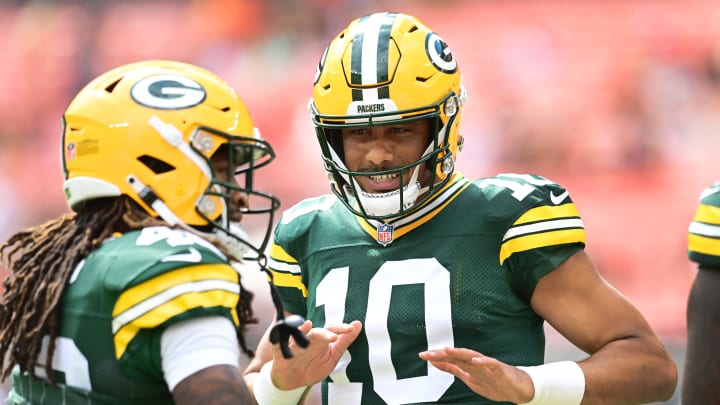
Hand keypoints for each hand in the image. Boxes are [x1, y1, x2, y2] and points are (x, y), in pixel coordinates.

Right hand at [270, 320, 361, 389]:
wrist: (292, 382)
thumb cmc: (312, 367)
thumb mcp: (332, 357)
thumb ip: (344, 342)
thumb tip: (357, 324)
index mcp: (321, 340)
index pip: (331, 330)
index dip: (341, 328)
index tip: (351, 328)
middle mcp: (307, 340)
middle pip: (316, 332)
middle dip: (324, 333)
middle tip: (333, 337)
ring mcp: (294, 346)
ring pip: (297, 335)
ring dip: (301, 331)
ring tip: (307, 326)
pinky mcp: (280, 354)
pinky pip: (278, 345)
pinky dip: (278, 341)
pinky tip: (280, 338)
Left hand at [419, 347, 533, 403]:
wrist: (519, 389)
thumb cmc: (495, 382)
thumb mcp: (471, 380)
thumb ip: (455, 370)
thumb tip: (438, 364)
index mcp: (469, 366)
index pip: (451, 360)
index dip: (437, 357)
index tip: (423, 355)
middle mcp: (476, 362)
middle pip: (457, 356)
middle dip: (442, 354)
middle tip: (427, 353)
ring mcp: (488, 365)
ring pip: (472, 356)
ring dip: (459, 353)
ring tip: (447, 350)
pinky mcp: (499, 369)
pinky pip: (491, 363)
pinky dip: (483, 361)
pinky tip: (475, 360)